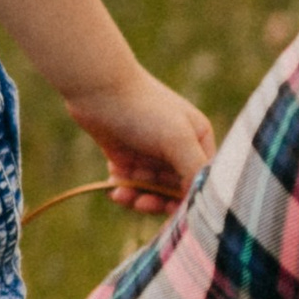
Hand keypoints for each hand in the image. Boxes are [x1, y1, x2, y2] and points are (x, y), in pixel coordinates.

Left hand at [64, 67, 215, 215]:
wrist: (98, 87)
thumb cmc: (143, 109)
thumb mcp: (178, 139)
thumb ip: (195, 169)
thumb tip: (201, 199)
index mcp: (197, 140)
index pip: (200, 181)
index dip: (187, 199)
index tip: (170, 210)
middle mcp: (177, 147)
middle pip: (174, 190)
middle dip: (158, 200)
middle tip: (141, 203)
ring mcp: (150, 152)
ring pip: (150, 189)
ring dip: (137, 196)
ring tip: (121, 194)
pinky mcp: (126, 155)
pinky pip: (130, 183)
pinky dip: (123, 188)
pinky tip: (113, 186)